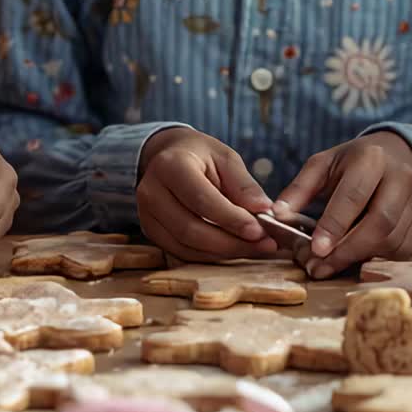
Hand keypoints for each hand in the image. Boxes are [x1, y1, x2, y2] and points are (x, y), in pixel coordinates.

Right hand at [137, 127, 277, 260]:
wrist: (168, 155)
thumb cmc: (200, 155)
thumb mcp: (226, 158)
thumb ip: (244, 185)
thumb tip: (264, 210)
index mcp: (170, 165)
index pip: (202, 200)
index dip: (232, 219)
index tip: (260, 230)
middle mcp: (151, 192)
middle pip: (191, 230)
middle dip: (231, 243)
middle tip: (263, 245)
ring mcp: (146, 215)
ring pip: (186, 247)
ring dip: (224, 253)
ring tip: (254, 248)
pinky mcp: (151, 232)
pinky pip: (181, 253)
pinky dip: (210, 256)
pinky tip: (233, 250)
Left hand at [273, 132, 411, 277]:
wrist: (398, 153)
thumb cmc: (353, 162)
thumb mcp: (323, 164)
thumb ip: (300, 189)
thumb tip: (277, 215)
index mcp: (371, 158)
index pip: (354, 196)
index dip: (334, 225)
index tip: (315, 250)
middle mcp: (401, 177)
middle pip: (379, 223)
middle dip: (348, 250)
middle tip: (319, 267)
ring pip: (393, 240)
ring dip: (361, 259)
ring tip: (332, 266)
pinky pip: (405, 249)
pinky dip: (380, 260)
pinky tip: (357, 261)